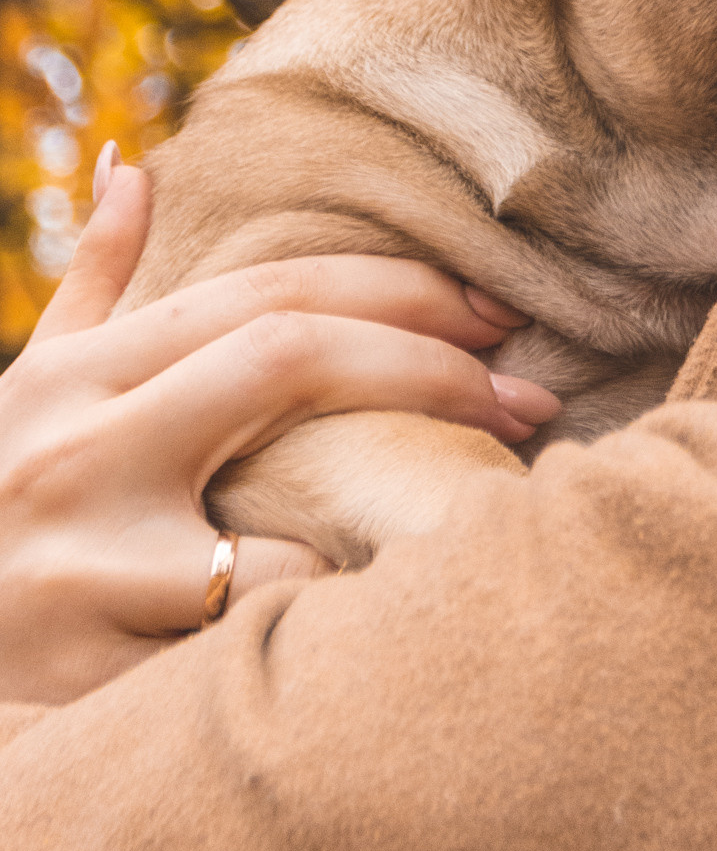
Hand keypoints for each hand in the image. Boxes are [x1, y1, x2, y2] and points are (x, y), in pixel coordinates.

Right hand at [0, 150, 560, 706]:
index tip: (496, 316)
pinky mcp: (85, 684)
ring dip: (370, 550)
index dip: (398, 294)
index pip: (270, 298)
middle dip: (428, 374)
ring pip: (282, 546)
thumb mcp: (23, 391)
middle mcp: (85, 452)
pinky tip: (367, 660)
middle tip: (533, 399)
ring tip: (451, 553)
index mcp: (89, 376)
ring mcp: (82, 570)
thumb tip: (139, 166)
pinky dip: (306, 659)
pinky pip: (241, 669)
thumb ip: (94, 286)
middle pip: (292, 366)